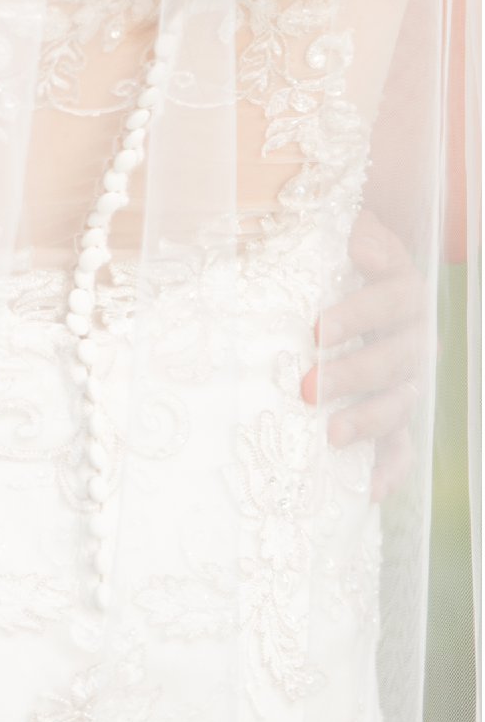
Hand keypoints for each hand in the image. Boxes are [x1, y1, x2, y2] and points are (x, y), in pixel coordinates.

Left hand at [305, 210, 428, 500]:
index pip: (386, 305)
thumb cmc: (345, 250)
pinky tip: (369, 491)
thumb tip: (362, 248)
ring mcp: (409, 380)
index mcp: (405, 293)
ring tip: (332, 436)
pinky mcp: (398, 412)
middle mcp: (414, 339)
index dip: (355, 317)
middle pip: (391, 361)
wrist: (361, 268)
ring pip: (398, 405)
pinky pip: (402, 446)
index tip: (317, 329)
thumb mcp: (354, 231)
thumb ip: (360, 238)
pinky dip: (390, 469)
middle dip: (350, 375)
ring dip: (367, 422)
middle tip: (306, 388)